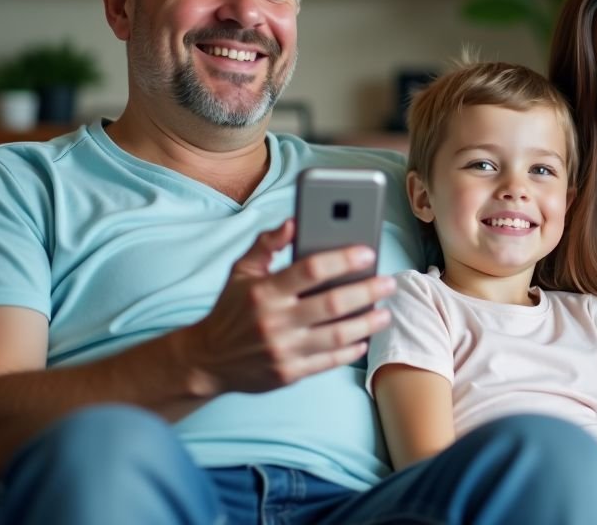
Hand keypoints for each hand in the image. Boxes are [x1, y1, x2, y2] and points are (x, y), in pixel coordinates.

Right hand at [181, 220, 395, 394]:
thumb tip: (293, 222)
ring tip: (384, 313)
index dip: (342, 259)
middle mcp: (275, 320)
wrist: (206, 360)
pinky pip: (328, 361)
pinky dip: (350, 350)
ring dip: (367, 323)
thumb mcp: (240, 271)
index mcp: (265, 291)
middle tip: (389, 283)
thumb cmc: (230, 310)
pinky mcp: (289, 374)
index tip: (367, 252)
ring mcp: (283, 350)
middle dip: (367, 291)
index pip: (310, 269)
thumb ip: (266, 244)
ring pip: (337, 336)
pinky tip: (363, 339)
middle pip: (332, 304)